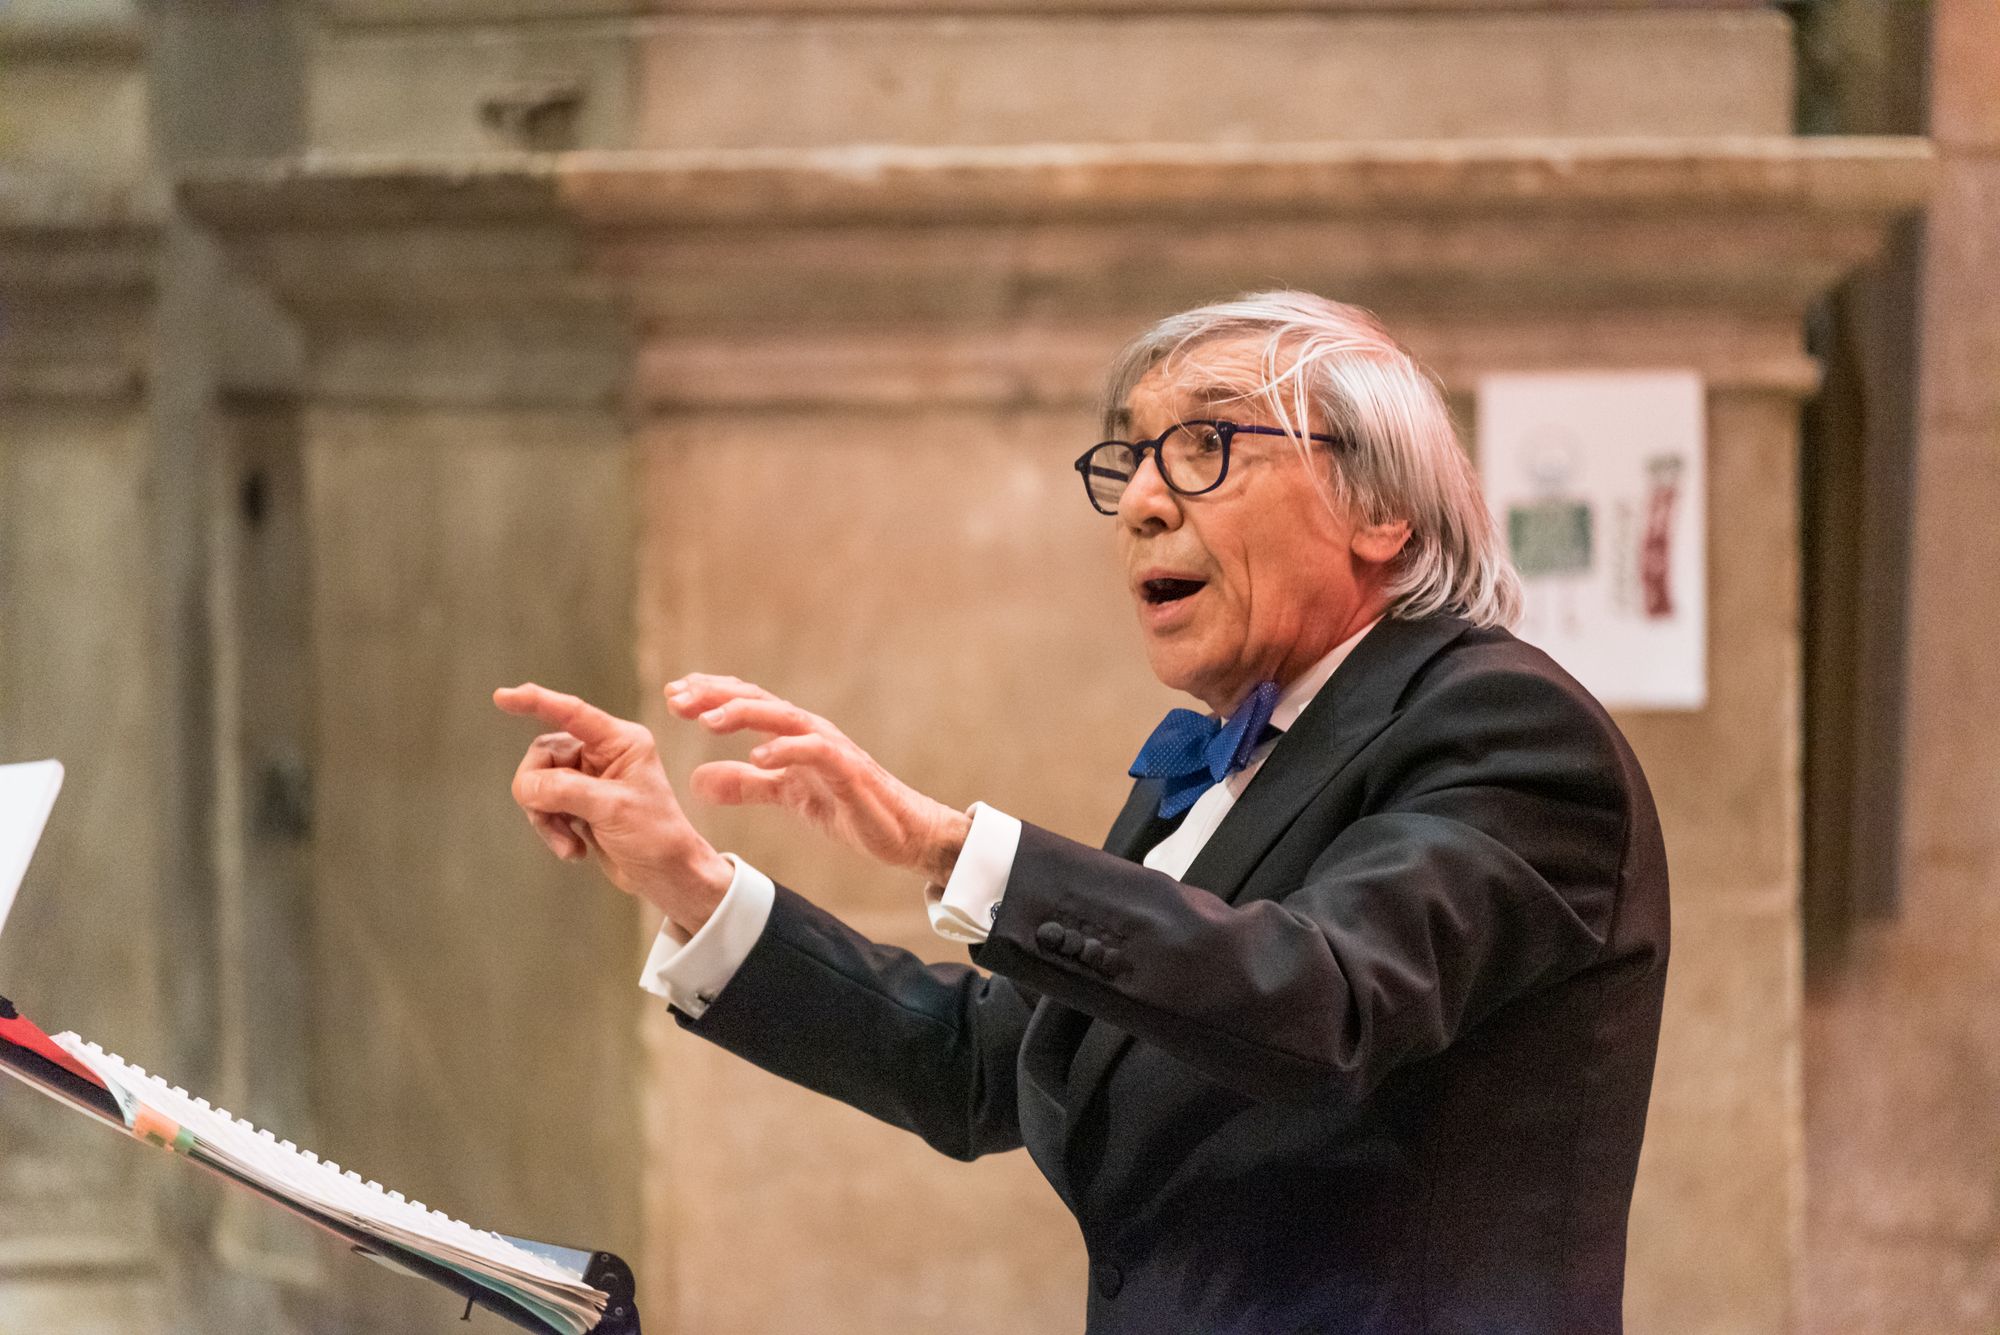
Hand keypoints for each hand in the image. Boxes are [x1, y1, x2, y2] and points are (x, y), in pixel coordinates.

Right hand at [493, 682, 734, 931]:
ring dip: (545, 817)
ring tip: (569, 844)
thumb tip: (525, 786)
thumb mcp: (611, 808)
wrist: (664, 875)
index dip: (536, 701)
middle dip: (540, 791)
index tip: (502, 697)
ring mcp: (589, 778)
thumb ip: (565, 790)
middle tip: (550, 819)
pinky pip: (544, 806)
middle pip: (544, 755)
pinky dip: (551, 829)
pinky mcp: (579, 803)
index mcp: (621, 741)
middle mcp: (603, 753)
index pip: (571, 713)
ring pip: (539, 784)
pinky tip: (574, 850)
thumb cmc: (654, 836)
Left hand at [666, 674, 970, 884]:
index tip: (672, 694)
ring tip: (708, 720)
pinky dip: (788, 750)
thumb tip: (697, 780)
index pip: (748, 702)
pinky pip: (818, 753)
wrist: (904, 832)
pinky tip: (759, 755)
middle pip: (759, 701)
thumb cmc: (850, 806)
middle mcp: (811, 731)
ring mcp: (833, 749)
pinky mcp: (850, 773)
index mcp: (794, 734)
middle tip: (676, 697)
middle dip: (717, 696)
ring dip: (745, 714)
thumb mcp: (788, 795)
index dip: (711, 694)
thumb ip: (747, 785)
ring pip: (785, 718)